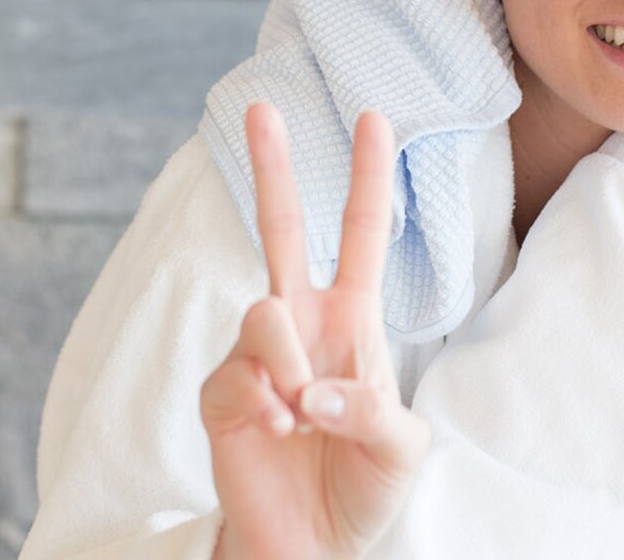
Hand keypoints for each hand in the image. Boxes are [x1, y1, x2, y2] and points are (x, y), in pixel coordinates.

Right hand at [201, 104, 427, 559]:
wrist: (312, 546)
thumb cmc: (364, 489)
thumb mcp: (401, 450)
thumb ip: (370, 411)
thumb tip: (311, 389)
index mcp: (353, 320)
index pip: (362, 234)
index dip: (368, 177)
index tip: (373, 117)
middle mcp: (302, 323)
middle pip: (283, 228)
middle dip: (272, 167)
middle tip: (260, 107)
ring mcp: (258, 356)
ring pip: (263, 312)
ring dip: (290, 368)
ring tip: (300, 418)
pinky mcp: (222, 392)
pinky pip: (237, 374)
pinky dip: (264, 407)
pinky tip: (274, 433)